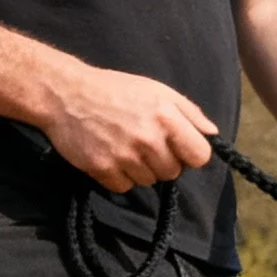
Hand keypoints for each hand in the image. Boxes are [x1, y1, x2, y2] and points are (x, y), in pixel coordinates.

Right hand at [39, 66, 216, 192]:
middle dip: (163, 161)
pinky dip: (119, 176)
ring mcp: (124, 156)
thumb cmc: (115, 90)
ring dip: (140, 169)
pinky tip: (109, 155)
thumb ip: (189, 112)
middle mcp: (148, 139)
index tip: (178, 147)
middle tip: (143, 142)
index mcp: (166, 117)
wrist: (64, 93)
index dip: (190, 154)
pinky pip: (125, 187)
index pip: (200, 156)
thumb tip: (212, 134)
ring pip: (149, 181)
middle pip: (173, 172)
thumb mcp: (156, 90)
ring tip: (124, 145)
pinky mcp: (102, 169)